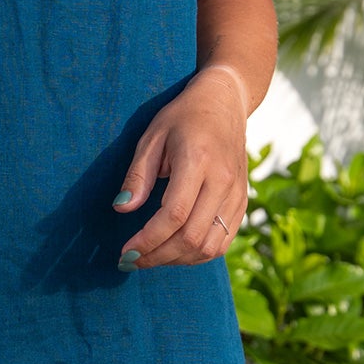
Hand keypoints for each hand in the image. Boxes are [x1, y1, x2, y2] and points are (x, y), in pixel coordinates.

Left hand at [111, 62, 251, 269]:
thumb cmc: (183, 116)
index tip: (126, 251)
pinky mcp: (242, 202)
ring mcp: (236, 194)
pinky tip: (175, 251)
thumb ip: (139, 174)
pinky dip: (198, 254)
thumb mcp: (152, 136)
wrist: (225, 102)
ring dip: (178, 260)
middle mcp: (223, 181)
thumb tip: (122, 207)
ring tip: (152, 257)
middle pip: (192, 237)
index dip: (148, 240)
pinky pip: (223, 241)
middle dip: (158, 256)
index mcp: (198, 161)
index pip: (173, 214)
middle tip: (132, 260)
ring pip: (209, 246)